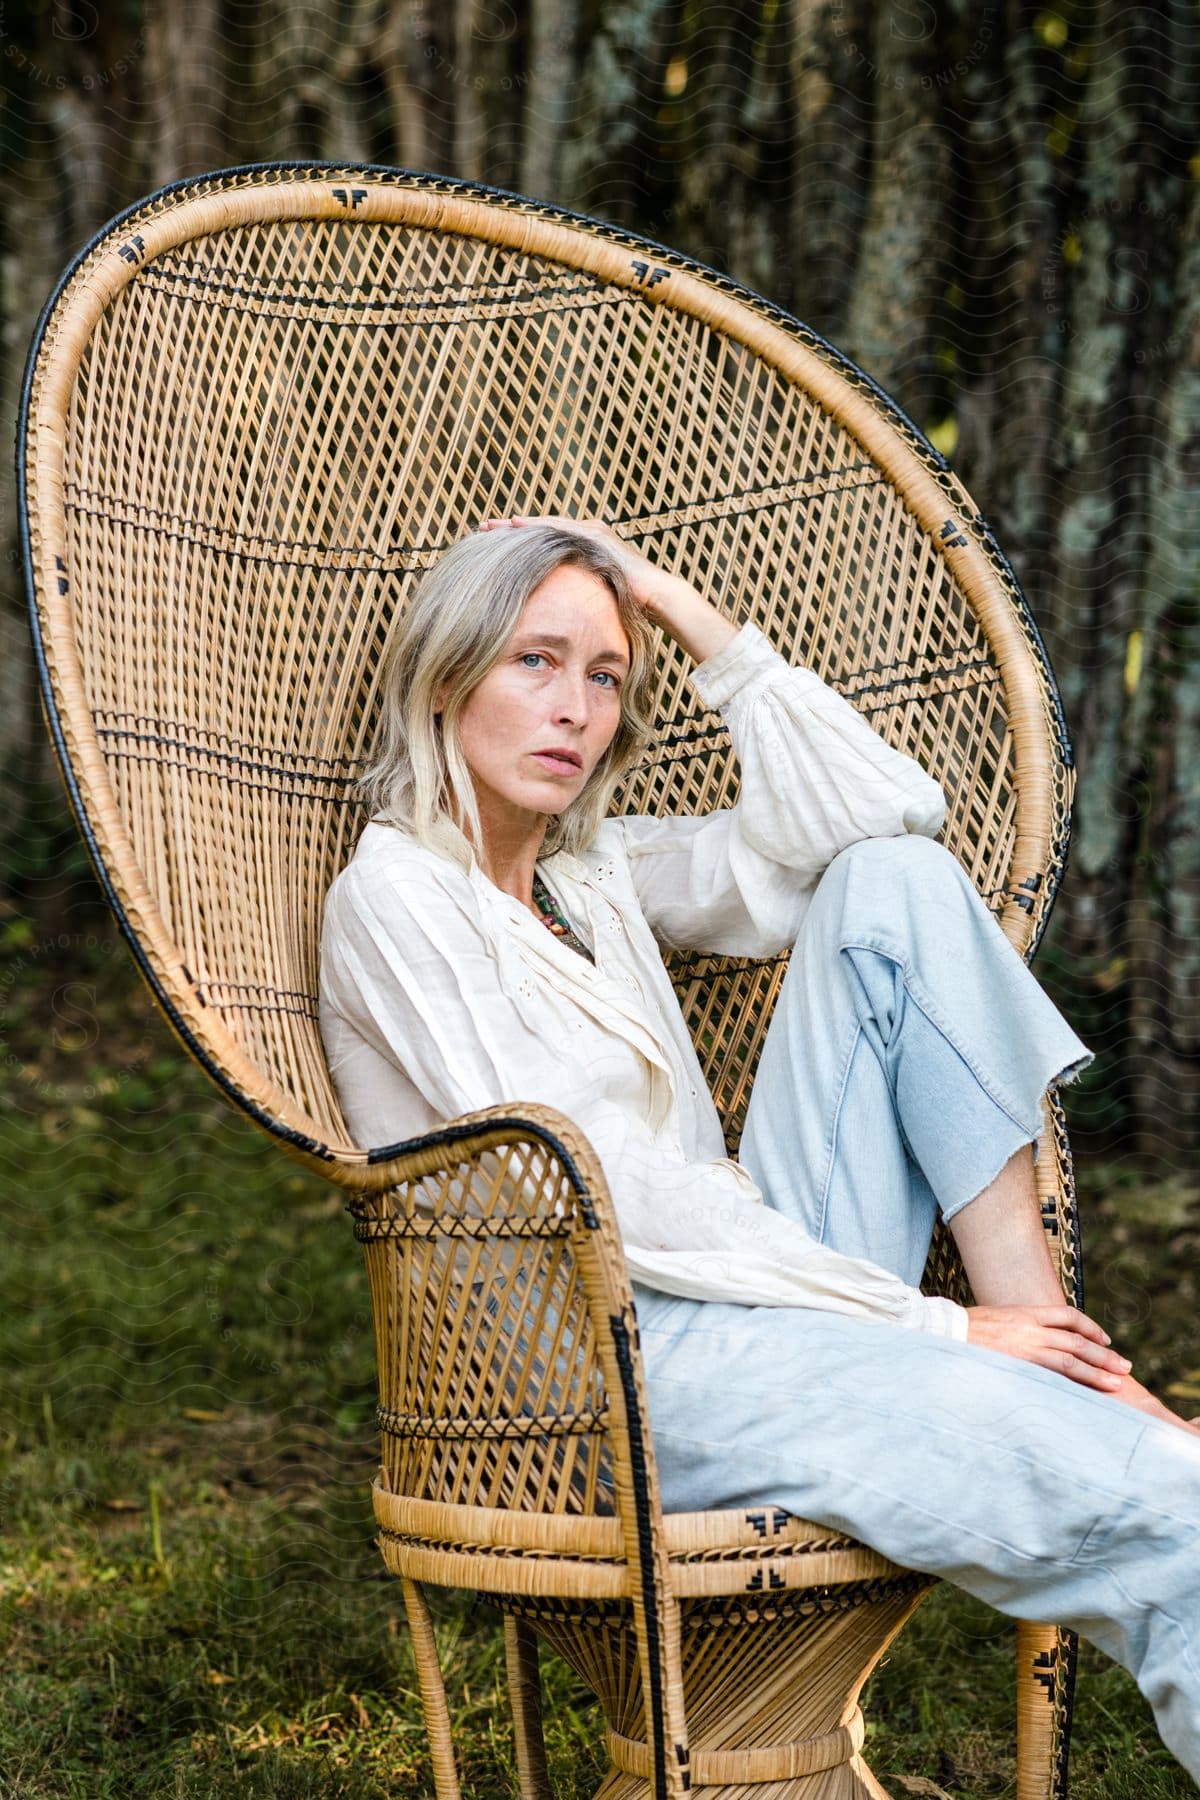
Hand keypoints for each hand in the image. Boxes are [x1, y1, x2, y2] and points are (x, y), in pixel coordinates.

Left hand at [478, 513, 692, 613]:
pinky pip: (562, 528)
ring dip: (519, 524)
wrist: (655, 598)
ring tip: (494, 525)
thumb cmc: (626, 604)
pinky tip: (518, 524)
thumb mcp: (589, 598)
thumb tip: (552, 620)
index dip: (517, 544)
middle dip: (510, 529)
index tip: (490, 546)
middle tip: (482, 528)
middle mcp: (585, 535)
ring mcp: (591, 532)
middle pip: (541, 530)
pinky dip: (539, 525)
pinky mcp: (596, 534)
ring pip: (547, 525)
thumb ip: (571, 598)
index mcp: (581, 550)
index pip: (543, 544)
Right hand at [965, 1302, 1132, 1393]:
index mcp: (1026, 1312)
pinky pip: (1052, 1377)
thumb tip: (1041, 1339)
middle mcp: (1030, 1328)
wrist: (942, 1334)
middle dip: (1103, 1355)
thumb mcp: (998, 1317)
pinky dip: (1071, 1385)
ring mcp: (1024, 1349)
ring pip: (1070, 1360)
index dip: (1091, 1328)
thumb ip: (1022, 1326)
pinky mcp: (1018, 1367)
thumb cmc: (966, 1329)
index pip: (1068, 1316)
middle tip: (1124, 1367)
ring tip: (1116, 1383)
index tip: (1106, 1340)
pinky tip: (1084, 1394)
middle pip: (1077, 1341)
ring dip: (1096, 1372)